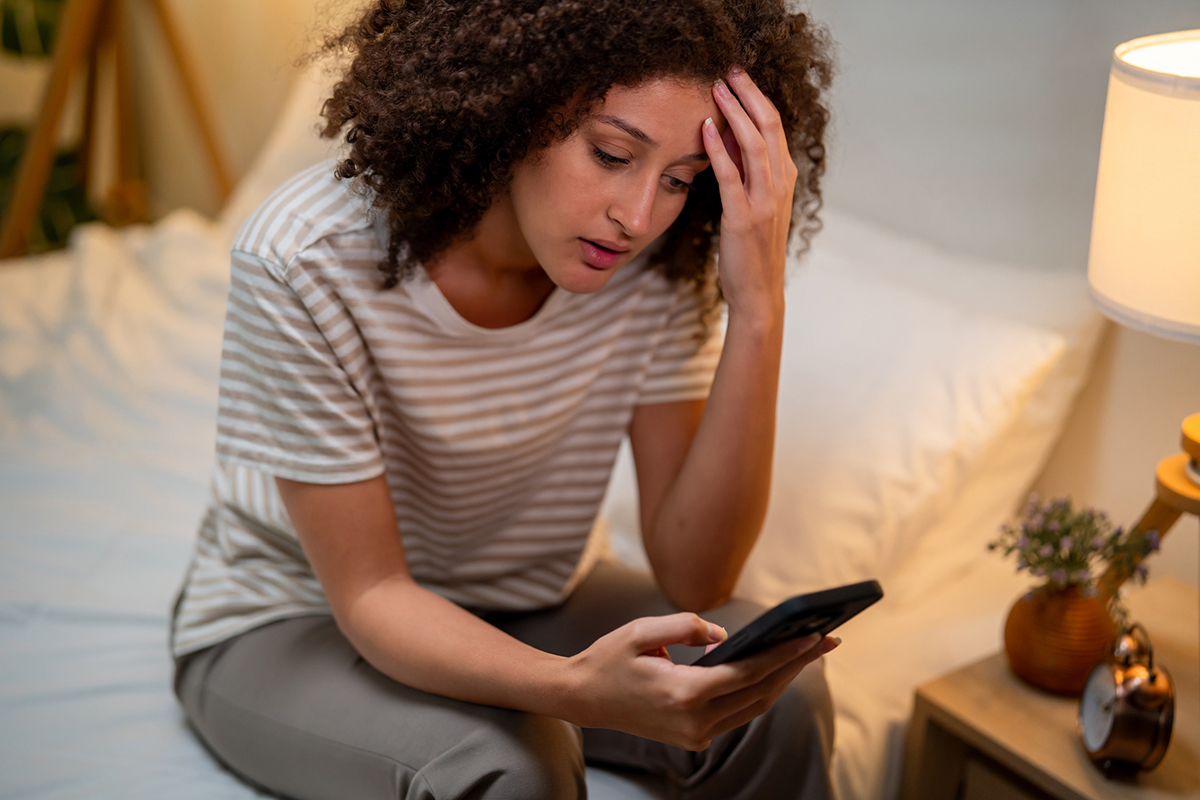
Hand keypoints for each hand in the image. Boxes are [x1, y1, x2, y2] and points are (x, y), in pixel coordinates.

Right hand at [562, 612, 837, 749]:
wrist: (582, 699)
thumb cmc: (609, 659)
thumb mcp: (641, 630)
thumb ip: (687, 625)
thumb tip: (725, 635)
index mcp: (683, 693)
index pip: (749, 672)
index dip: (785, 654)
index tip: (814, 636)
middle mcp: (694, 720)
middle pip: (761, 691)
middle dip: (796, 664)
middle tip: (827, 639)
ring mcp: (696, 734)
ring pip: (754, 705)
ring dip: (784, 678)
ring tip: (809, 651)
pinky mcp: (694, 737)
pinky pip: (739, 713)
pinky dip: (761, 690)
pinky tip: (776, 669)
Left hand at [702, 68, 797, 319]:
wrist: (758, 291)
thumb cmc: (752, 249)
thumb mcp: (754, 203)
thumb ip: (745, 171)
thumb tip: (728, 135)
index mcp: (785, 179)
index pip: (774, 127)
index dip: (757, 98)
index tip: (738, 77)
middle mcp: (780, 185)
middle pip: (769, 126)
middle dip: (749, 94)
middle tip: (729, 69)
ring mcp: (765, 201)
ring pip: (755, 145)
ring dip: (735, 112)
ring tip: (717, 88)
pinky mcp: (743, 218)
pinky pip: (731, 176)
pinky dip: (719, 149)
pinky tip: (706, 129)